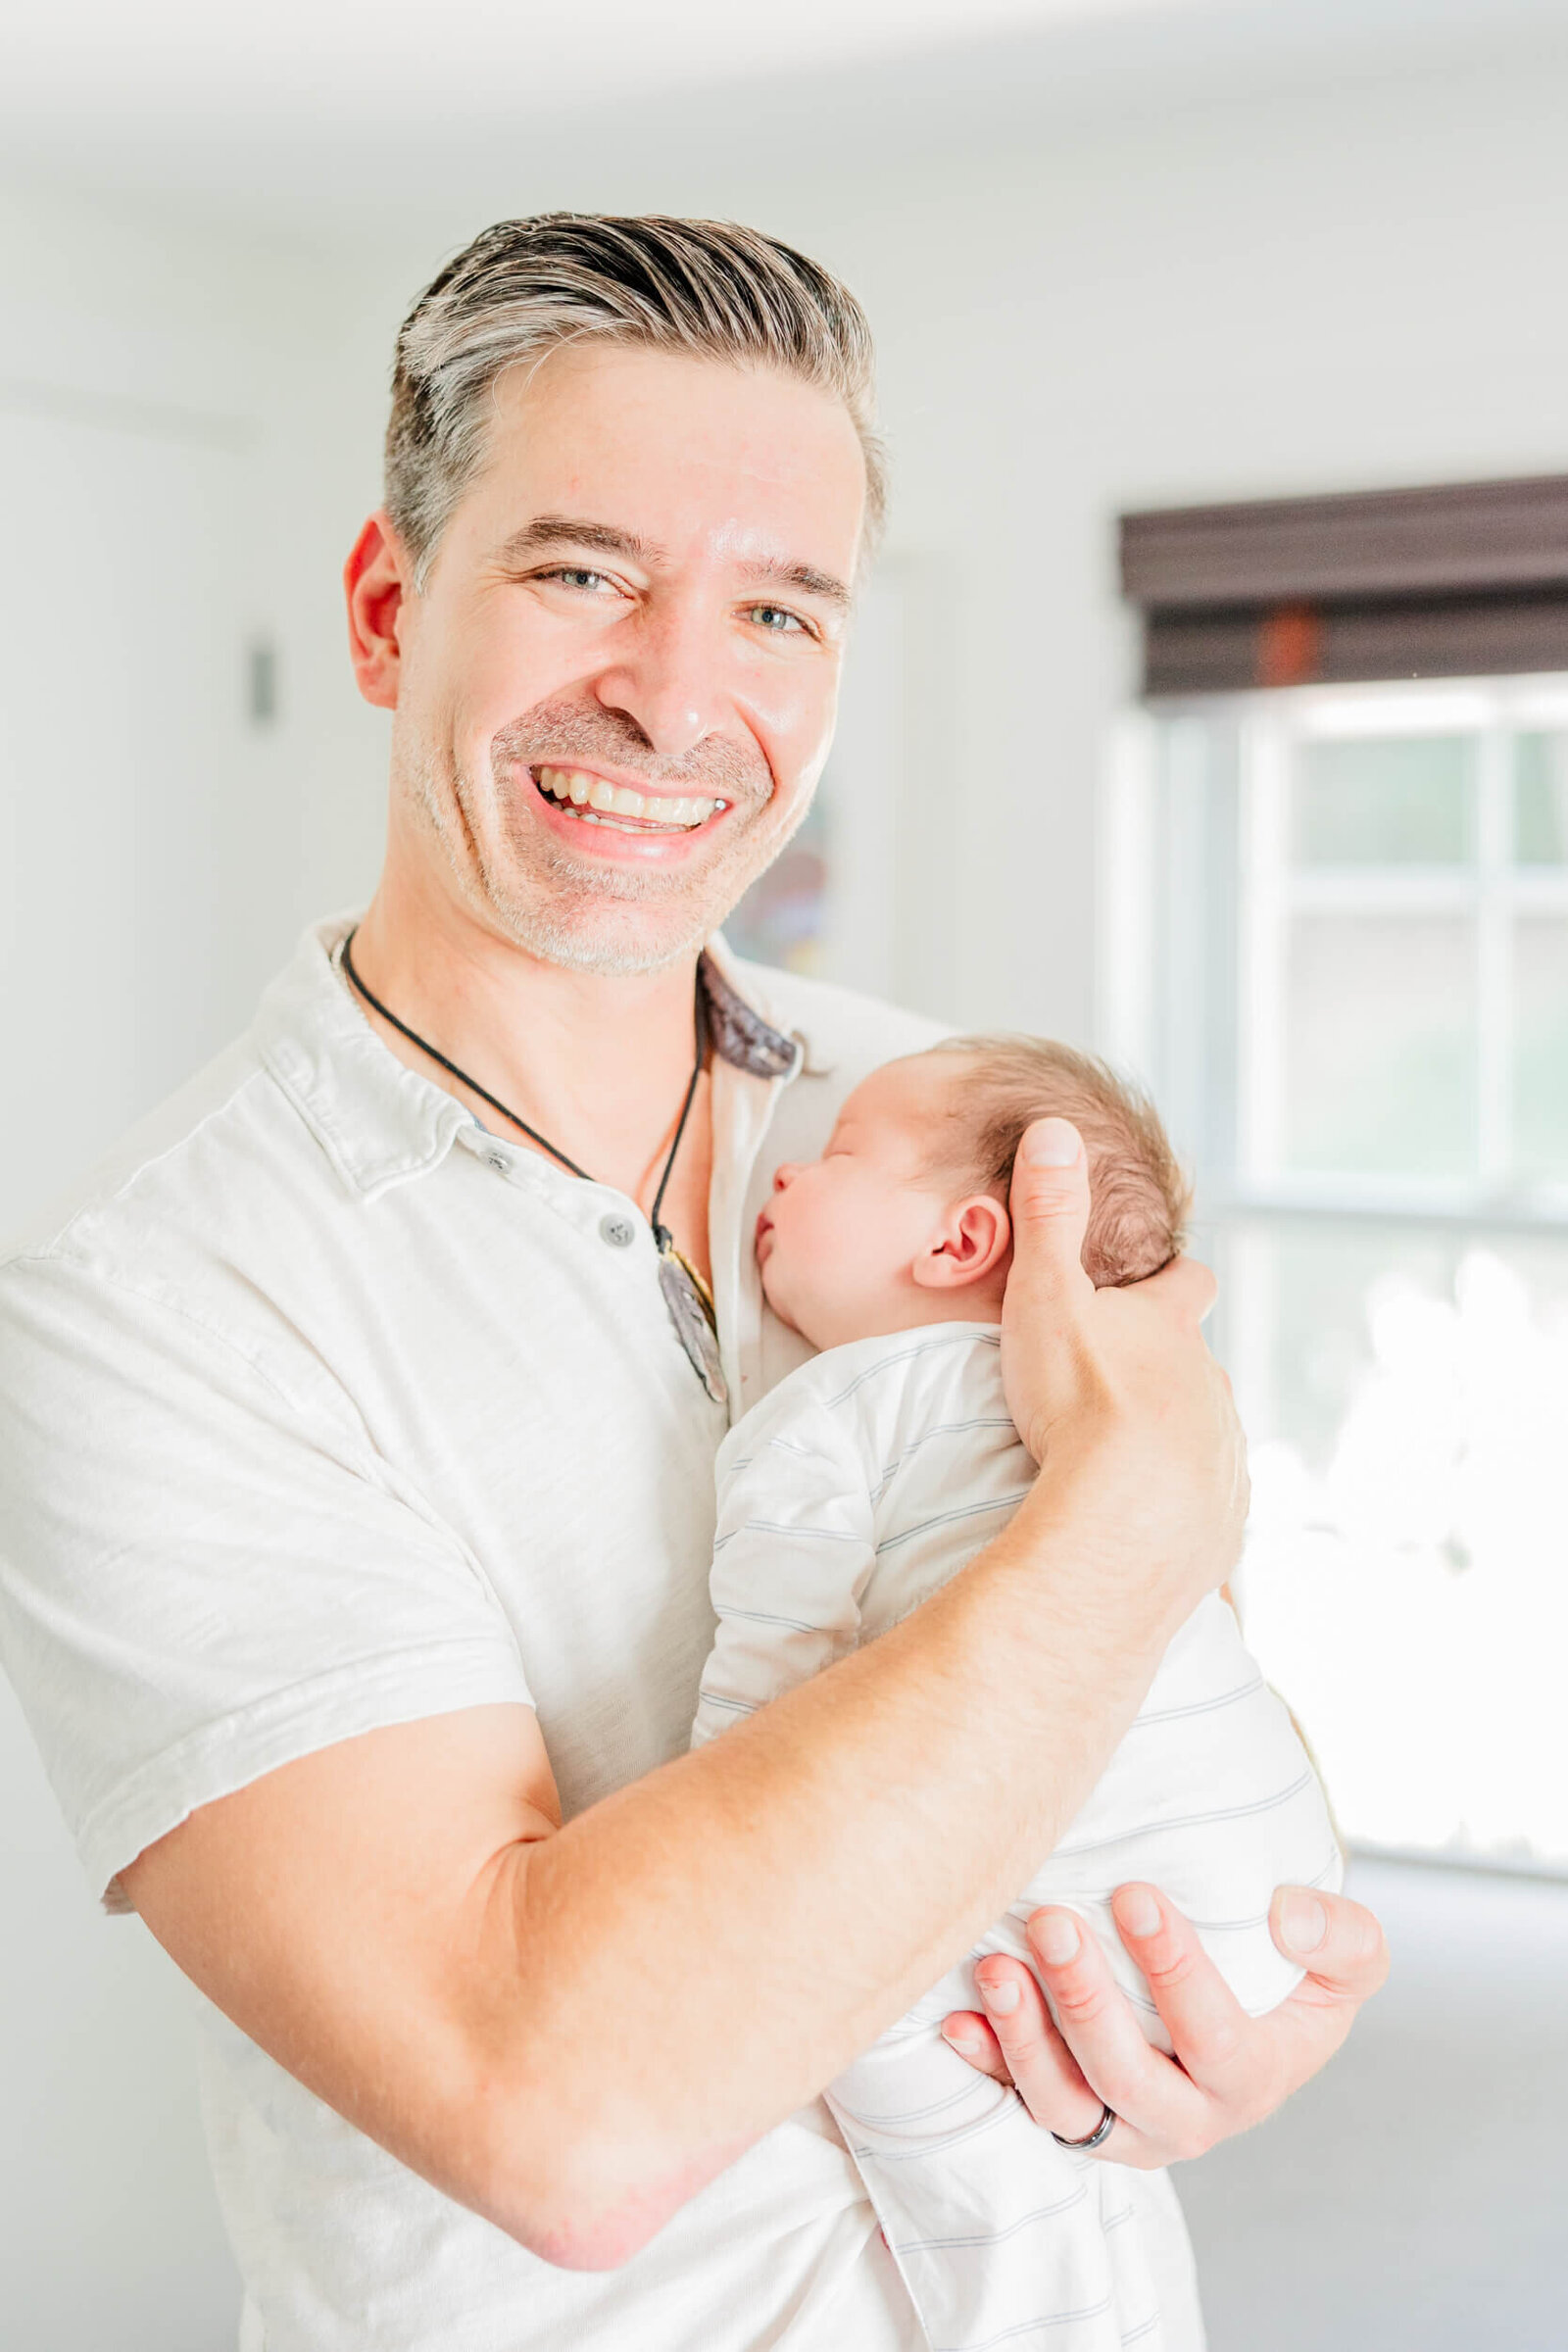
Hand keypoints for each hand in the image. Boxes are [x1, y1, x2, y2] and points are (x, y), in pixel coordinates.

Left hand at [940, 1883, 1388, 2166]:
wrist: (1250, 2011)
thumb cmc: (1293, 1974)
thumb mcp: (1347, 1955)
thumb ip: (1339, 1935)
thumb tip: (1284, 1916)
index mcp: (1256, 2077)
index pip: (1215, 2036)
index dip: (1174, 1970)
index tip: (1132, 1893)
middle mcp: (1188, 2118)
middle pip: (1129, 2080)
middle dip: (1085, 2003)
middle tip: (1051, 1921)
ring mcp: (1123, 2128)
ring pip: (1066, 2108)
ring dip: (1024, 2041)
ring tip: (996, 1968)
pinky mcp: (1073, 2120)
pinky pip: (1021, 2108)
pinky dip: (986, 2068)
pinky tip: (957, 2020)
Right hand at [1000, 1117, 1248, 1633]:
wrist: (1125, 1522)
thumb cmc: (1082, 1400)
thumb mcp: (1049, 1295)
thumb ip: (1048, 1214)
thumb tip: (1054, 1128)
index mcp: (1170, 1329)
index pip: (1189, 1284)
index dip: (1175, 1278)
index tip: (1162, 1278)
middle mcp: (1210, 1386)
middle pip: (1200, 1365)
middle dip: (1169, 1369)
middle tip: (1123, 1382)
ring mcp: (1223, 1455)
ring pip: (1206, 1433)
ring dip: (1173, 1439)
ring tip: (1126, 1460)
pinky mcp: (1222, 1522)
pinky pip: (1206, 1506)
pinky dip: (1180, 1505)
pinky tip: (1148, 1521)